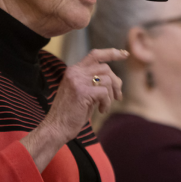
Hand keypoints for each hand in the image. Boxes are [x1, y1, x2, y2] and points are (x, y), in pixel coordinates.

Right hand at [22, 48, 128, 170]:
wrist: (55, 128)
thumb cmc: (70, 114)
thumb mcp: (82, 92)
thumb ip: (94, 82)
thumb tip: (116, 80)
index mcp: (74, 70)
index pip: (96, 55)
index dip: (112, 53)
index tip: (124, 54)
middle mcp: (75, 72)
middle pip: (105, 68)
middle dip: (116, 82)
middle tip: (118, 97)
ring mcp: (77, 81)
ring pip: (107, 79)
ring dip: (111, 95)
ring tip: (104, 106)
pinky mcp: (82, 92)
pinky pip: (104, 93)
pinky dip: (107, 103)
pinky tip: (101, 111)